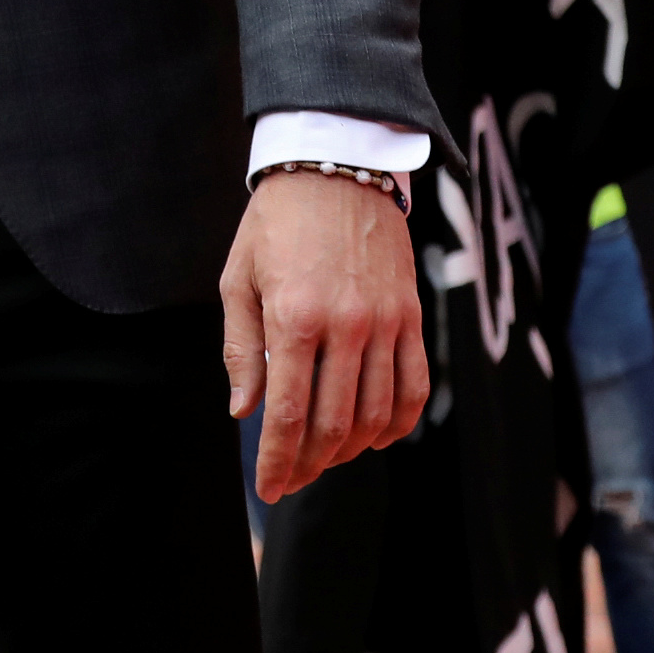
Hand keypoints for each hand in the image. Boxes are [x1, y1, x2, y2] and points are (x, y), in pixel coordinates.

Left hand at [225, 167, 427, 503]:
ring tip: (325, 459)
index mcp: (294, 318)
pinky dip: (398, 423)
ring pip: (376, 415)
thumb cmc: (277, 221)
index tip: (268, 488)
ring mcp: (385, 322)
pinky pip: (414, 386)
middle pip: (333, 424)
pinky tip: (375, 437)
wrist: (338, 163)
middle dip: (308, 464)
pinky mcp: (411, 315)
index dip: (277, 461)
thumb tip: (243, 411)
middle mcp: (345, 326)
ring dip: (350, 451)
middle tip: (291, 480)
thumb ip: (241, 349)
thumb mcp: (239, 278)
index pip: (286, 415)